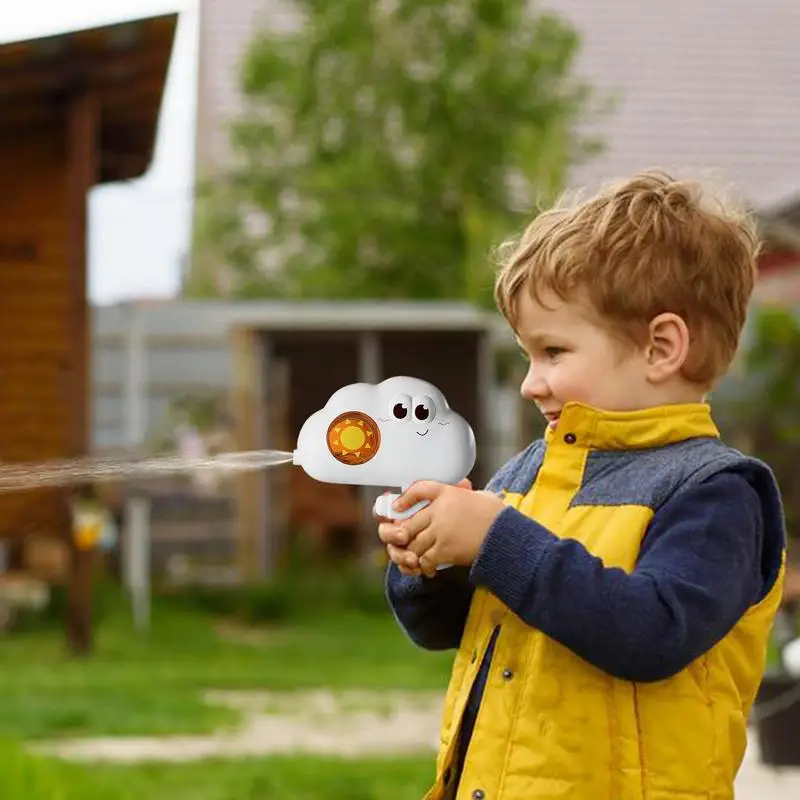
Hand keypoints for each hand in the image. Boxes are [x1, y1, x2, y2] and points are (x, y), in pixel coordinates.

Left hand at [381, 480, 504, 574]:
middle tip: (403, 542)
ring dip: (412, 553)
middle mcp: (440, 511)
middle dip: (402, 534)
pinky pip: (424, 559)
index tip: (397, 507)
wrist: (506, 536)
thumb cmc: (497, 516)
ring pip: (414, 543)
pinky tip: (430, 569)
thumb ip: (465, 492)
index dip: (404, 499)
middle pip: (409, 522)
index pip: (418, 489)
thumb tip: (464, 487)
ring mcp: (440, 531)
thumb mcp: (479, 496)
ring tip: (416, 558)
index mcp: (448, 493)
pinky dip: (424, 566)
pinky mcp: (444, 550)